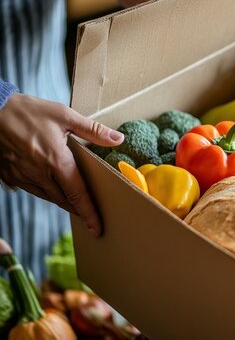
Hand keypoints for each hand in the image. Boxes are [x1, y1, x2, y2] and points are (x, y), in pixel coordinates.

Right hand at [0, 94, 123, 236]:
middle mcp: (39, 173)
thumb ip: (93, 130)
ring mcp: (22, 176)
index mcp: (55, 161)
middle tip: (93, 219)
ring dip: (64, 203)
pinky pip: (33, 190)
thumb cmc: (29, 111)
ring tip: (77, 206)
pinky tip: (54, 190)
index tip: (97, 228)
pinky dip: (47, 193)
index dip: (89, 213)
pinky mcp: (10, 175)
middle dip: (79, 211)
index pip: (78, 194)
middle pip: (64, 200)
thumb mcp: (65, 115)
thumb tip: (118, 139)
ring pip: (48, 197)